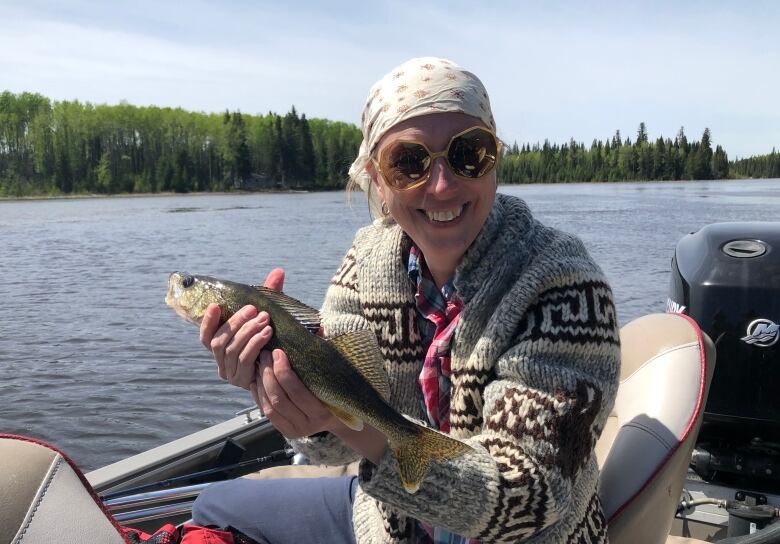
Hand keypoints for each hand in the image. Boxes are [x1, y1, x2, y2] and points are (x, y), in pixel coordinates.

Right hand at [199, 268, 284, 388]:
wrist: (288, 367)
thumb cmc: (273, 337)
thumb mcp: (267, 314)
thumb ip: (269, 294)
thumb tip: (279, 271)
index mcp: (222, 346)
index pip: (205, 336)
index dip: (208, 321)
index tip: (215, 305)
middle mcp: (221, 361)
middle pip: (220, 342)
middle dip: (236, 323)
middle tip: (255, 310)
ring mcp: (231, 373)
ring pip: (232, 351)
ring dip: (248, 334)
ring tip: (265, 321)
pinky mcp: (243, 381)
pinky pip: (245, 362)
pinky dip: (255, 346)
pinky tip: (267, 336)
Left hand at [251, 348, 337, 438]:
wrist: (337, 418)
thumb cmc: (335, 391)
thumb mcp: (334, 375)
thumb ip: (326, 355)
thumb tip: (318, 329)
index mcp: (322, 412)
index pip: (297, 392)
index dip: (284, 372)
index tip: (278, 352)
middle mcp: (307, 425)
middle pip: (280, 399)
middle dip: (269, 375)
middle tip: (265, 355)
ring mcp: (294, 430)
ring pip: (270, 407)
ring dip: (261, 384)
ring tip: (259, 364)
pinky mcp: (285, 431)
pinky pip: (266, 413)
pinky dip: (258, 395)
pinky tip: (256, 380)